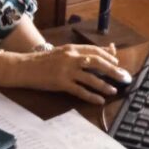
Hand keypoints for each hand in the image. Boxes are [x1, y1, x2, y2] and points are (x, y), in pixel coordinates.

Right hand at [0, 43, 128, 104]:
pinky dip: (91, 96)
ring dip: (104, 85)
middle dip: (113, 70)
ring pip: (91, 78)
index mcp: (71, 48)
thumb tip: (92, 52)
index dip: (108, 57)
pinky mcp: (61, 83)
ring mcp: (66, 71)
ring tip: (113, 90)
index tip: (118, 63)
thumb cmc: (43, 60)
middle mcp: (71, 58)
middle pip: (97, 63)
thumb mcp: (62, 52)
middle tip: (124, 77)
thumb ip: (78, 52)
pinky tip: (99, 100)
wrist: (25, 67)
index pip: (94, 50)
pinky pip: (80, 91)